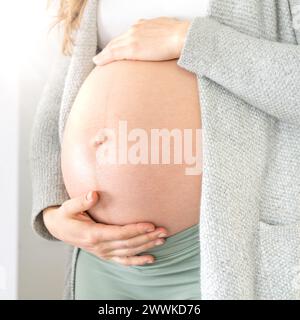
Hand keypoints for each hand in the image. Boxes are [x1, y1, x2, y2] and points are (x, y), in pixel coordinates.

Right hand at [43, 191, 167, 265]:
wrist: (59, 230)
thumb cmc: (65, 216)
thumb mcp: (68, 207)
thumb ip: (81, 201)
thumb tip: (94, 194)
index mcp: (93, 234)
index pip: (119, 233)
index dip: (136, 229)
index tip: (151, 224)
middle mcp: (100, 247)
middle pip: (128, 243)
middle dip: (147, 237)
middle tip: (163, 230)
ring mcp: (103, 253)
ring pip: (129, 252)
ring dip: (146, 246)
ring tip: (162, 239)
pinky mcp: (106, 255)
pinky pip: (123, 261)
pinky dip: (137, 261)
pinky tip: (151, 258)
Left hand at [93, 17, 189, 64]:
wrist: (183, 37)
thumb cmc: (180, 36)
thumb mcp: (167, 32)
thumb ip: (159, 36)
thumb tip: (161, 43)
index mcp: (144, 25)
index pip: (128, 35)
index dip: (119, 42)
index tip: (116, 48)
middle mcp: (135, 29)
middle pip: (117, 40)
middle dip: (109, 48)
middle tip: (101, 56)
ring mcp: (132, 38)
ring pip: (113, 46)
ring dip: (104, 54)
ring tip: (97, 60)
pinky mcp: (132, 48)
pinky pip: (113, 53)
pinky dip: (104, 57)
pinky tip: (97, 61)